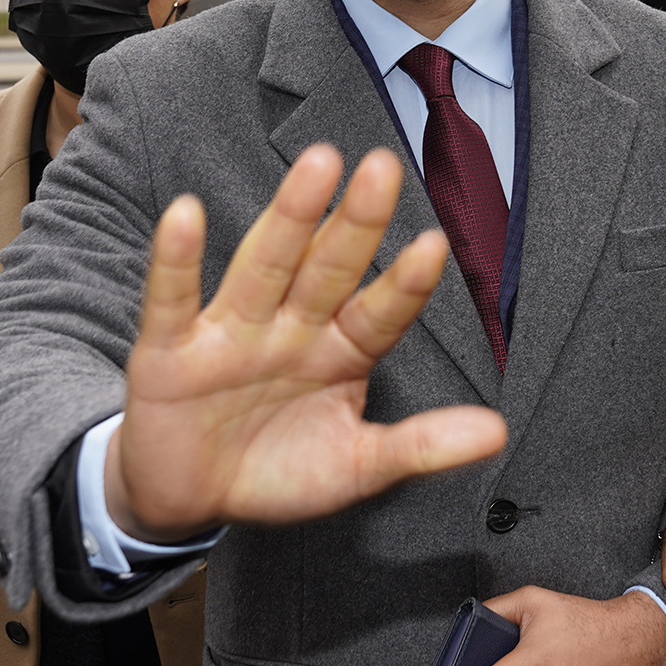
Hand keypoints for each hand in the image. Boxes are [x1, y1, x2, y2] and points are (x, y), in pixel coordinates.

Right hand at [105, 144, 507, 541]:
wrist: (186, 498)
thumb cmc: (275, 471)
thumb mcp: (355, 467)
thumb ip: (419, 447)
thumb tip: (496, 434)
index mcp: (339, 352)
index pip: (380, 313)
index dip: (404, 285)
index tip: (433, 247)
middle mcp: (290, 330)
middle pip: (328, 269)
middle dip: (356, 222)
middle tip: (384, 168)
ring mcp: (231, 333)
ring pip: (265, 265)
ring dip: (290, 218)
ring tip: (318, 167)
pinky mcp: (169, 350)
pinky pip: (174, 300)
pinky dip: (176, 260)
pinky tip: (186, 215)